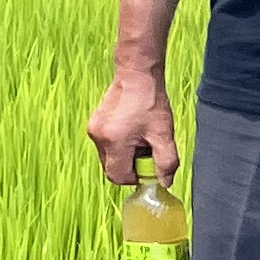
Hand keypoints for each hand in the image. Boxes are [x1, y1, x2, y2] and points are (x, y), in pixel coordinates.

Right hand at [87, 70, 178, 185]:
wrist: (137, 76)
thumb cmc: (151, 102)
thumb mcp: (164, 134)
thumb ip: (166, 163)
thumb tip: (164, 182)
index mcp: (114, 141)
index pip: (119, 176)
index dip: (137, 177)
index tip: (150, 164)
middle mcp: (98, 137)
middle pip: (112, 169)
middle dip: (131, 166)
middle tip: (147, 150)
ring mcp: (93, 130)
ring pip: (109, 158)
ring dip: (125, 156)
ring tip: (140, 138)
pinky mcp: (94, 125)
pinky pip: (106, 146)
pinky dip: (119, 146)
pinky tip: (132, 131)